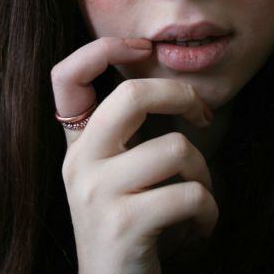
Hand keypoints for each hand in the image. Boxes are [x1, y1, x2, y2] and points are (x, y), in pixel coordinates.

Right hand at [51, 37, 218, 273]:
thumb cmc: (129, 222)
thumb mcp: (117, 172)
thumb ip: (127, 130)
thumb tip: (172, 82)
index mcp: (78, 144)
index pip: (65, 77)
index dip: (102, 50)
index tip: (141, 47)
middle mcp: (79, 163)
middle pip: (131, 96)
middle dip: (180, 95)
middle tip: (203, 112)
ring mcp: (97, 194)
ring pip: (175, 149)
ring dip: (203, 173)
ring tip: (197, 195)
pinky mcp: (125, 225)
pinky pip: (190, 194)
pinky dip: (209, 210)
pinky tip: (200, 226)